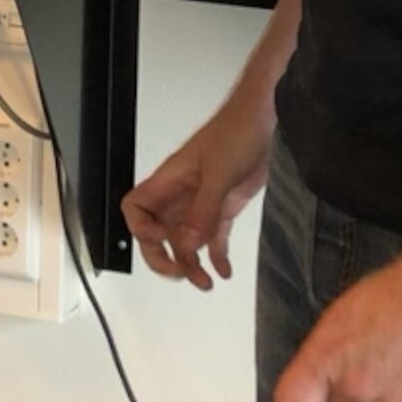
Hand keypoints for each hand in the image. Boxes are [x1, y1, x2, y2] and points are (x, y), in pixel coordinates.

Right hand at [121, 96, 275, 289]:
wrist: (265, 120)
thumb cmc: (237, 131)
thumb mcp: (219, 173)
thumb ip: (203, 210)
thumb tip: (186, 243)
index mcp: (170, 181)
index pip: (136, 209)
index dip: (142, 231)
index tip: (163, 244)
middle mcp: (182, 194)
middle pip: (157, 233)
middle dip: (164, 257)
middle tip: (181, 273)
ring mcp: (202, 201)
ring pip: (185, 240)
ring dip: (192, 263)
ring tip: (205, 281)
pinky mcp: (224, 205)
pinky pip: (213, 237)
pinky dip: (216, 256)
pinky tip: (223, 269)